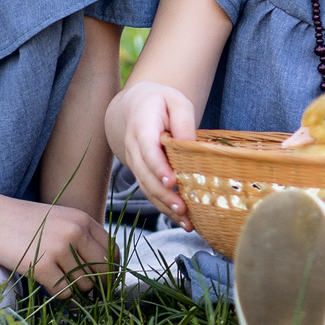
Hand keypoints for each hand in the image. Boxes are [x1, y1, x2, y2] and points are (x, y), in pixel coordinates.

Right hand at [0, 201, 109, 296]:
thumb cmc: (23, 222)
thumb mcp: (59, 219)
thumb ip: (81, 236)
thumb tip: (103, 268)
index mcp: (82, 219)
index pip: (111, 250)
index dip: (111, 269)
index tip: (104, 279)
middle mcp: (75, 232)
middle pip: (103, 270)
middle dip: (99, 284)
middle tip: (89, 291)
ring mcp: (59, 249)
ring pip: (85, 284)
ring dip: (77, 290)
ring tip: (63, 284)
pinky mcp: (42, 266)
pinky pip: (64, 292)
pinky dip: (60, 295)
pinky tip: (49, 285)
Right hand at [109, 79, 202, 224]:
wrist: (134, 107)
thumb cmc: (162, 103)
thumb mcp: (177, 102)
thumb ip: (183, 122)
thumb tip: (190, 146)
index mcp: (142, 126)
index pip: (147, 149)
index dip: (158, 167)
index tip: (171, 181)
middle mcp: (134, 148)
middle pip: (145, 174)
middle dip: (163, 194)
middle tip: (183, 208)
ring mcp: (134, 162)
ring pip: (146, 188)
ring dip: (165, 206)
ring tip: (187, 222)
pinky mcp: (141, 173)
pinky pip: (150, 192)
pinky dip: (164, 207)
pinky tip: (182, 220)